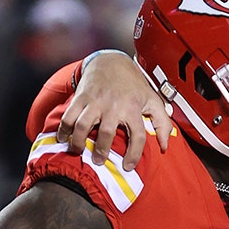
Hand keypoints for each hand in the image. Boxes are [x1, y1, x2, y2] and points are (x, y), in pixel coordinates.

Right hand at [58, 51, 172, 169]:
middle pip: (106, 132)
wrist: (111, 62)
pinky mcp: (81, 98)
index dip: (134, 154)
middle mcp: (113, 105)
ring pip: (82, 125)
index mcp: (132, 108)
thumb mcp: (152, 100)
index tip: (128, 166)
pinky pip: (68, 116)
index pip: (137, 135)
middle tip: (99, 160)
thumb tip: (165, 146)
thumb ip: (162, 123)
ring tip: (78, 151)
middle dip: (101, 150)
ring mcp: (95, 101)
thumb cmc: (133, 85)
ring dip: (78, 142)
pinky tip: (64, 138)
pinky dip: (63, 129)